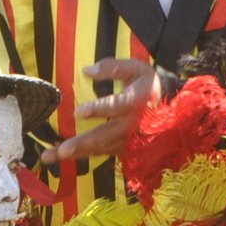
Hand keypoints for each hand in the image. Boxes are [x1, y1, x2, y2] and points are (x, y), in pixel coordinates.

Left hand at [42, 58, 163, 164]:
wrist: (173, 111)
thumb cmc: (149, 86)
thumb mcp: (137, 69)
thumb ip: (114, 67)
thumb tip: (87, 71)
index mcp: (135, 102)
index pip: (116, 106)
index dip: (98, 110)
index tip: (78, 113)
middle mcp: (132, 125)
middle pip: (105, 135)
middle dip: (83, 143)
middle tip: (62, 150)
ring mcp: (128, 140)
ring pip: (101, 148)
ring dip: (77, 153)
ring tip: (52, 156)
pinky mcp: (125, 148)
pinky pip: (102, 153)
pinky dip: (83, 155)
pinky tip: (64, 158)